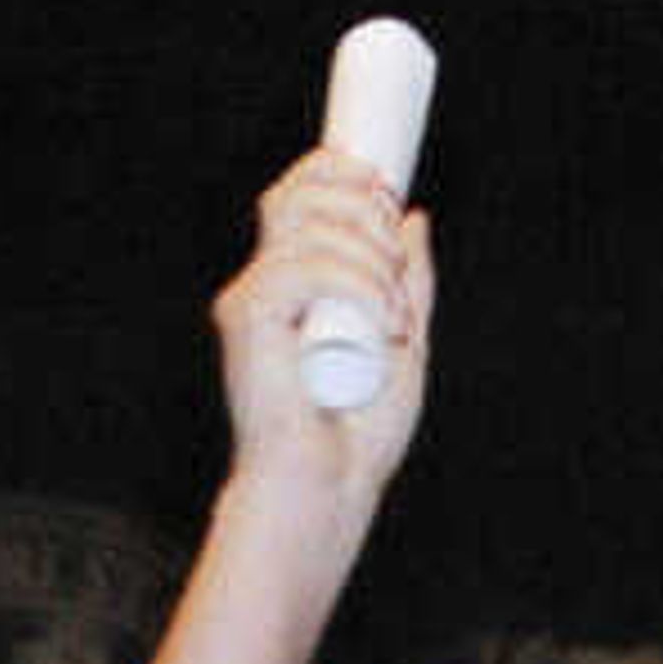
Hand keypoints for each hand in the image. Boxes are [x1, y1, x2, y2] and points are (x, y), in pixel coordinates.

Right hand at [212, 146, 434, 499]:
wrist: (329, 489)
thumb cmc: (357, 437)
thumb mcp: (406, 343)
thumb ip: (410, 282)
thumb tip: (415, 216)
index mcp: (298, 282)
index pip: (302, 193)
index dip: (342, 174)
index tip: (388, 197)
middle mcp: (268, 283)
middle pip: (300, 194)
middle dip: (362, 208)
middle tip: (398, 265)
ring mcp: (253, 299)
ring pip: (309, 226)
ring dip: (371, 260)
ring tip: (396, 317)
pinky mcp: (247, 318)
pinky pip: (304, 267)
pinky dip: (355, 285)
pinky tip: (381, 324)